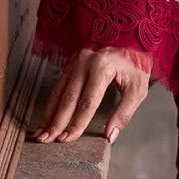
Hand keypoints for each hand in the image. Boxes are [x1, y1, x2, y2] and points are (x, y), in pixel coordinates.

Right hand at [32, 47, 151, 144]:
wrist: (131, 38)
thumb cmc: (136, 65)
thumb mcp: (138, 89)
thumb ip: (124, 113)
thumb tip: (109, 136)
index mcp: (103, 67)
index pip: (87, 102)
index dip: (77, 123)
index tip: (68, 138)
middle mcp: (85, 62)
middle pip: (68, 98)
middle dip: (56, 122)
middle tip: (46, 140)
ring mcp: (76, 61)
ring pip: (59, 92)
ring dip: (49, 114)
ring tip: (41, 133)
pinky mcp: (71, 63)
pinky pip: (59, 86)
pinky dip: (52, 104)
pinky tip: (46, 117)